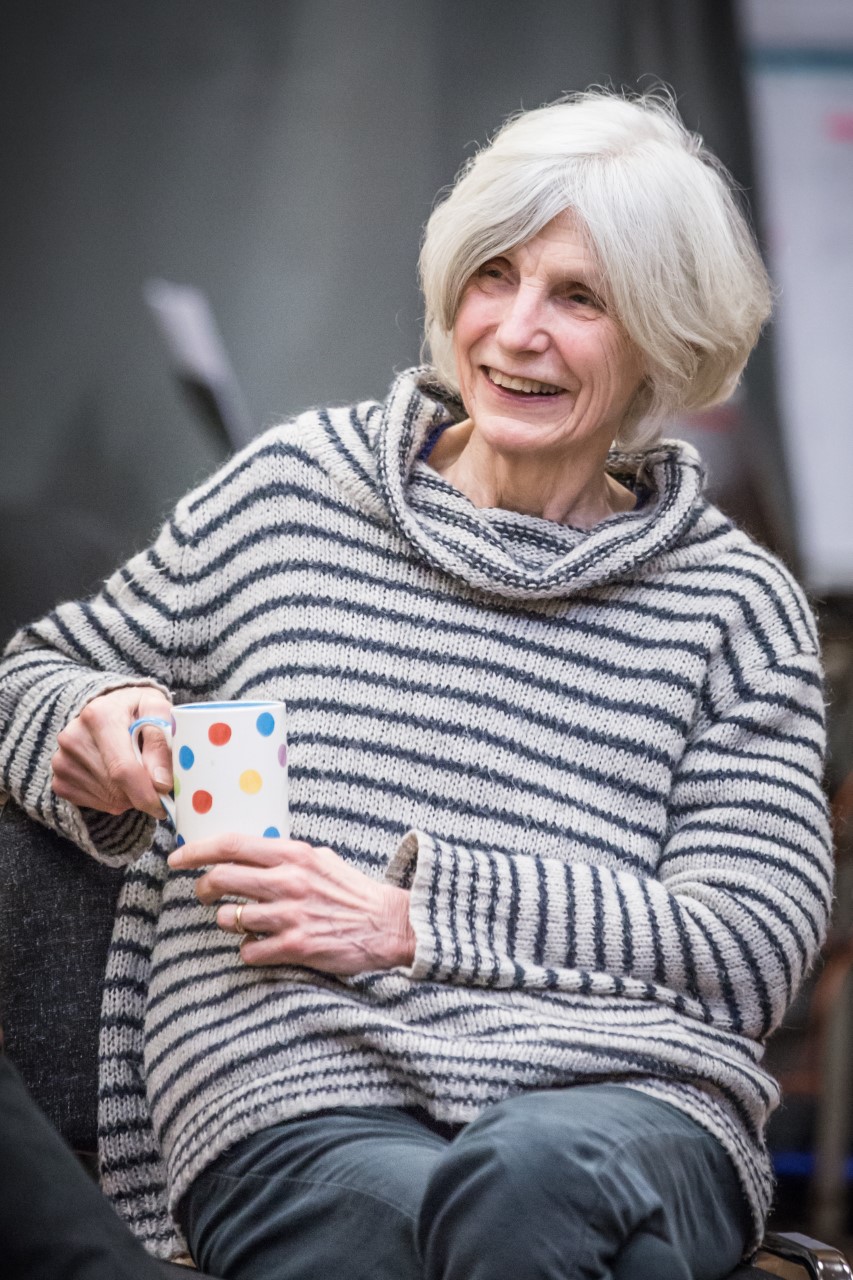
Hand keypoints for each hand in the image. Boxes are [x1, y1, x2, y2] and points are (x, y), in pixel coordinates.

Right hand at [52, 686, 173, 817]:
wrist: (109, 708)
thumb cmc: (138, 710)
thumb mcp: (158, 712)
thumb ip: (162, 744)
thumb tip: (161, 783)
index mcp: (99, 716)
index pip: (123, 768)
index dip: (148, 793)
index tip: (166, 803)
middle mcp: (73, 738)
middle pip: (117, 788)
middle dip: (143, 792)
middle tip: (157, 779)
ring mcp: (62, 761)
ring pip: (109, 799)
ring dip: (130, 795)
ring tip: (135, 770)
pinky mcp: (59, 780)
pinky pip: (96, 805)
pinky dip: (114, 800)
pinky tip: (117, 778)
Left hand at [169, 834, 415, 974]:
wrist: (388, 924)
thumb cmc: (351, 891)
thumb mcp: (320, 859)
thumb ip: (286, 855)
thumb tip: (251, 852)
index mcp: (293, 855)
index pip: (232, 845)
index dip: (197, 850)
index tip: (177, 857)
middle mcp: (288, 882)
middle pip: (221, 879)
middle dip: (203, 887)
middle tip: (204, 892)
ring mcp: (290, 916)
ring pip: (229, 917)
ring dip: (227, 920)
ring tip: (242, 920)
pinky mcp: (295, 947)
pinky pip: (249, 950)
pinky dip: (250, 949)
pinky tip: (263, 945)